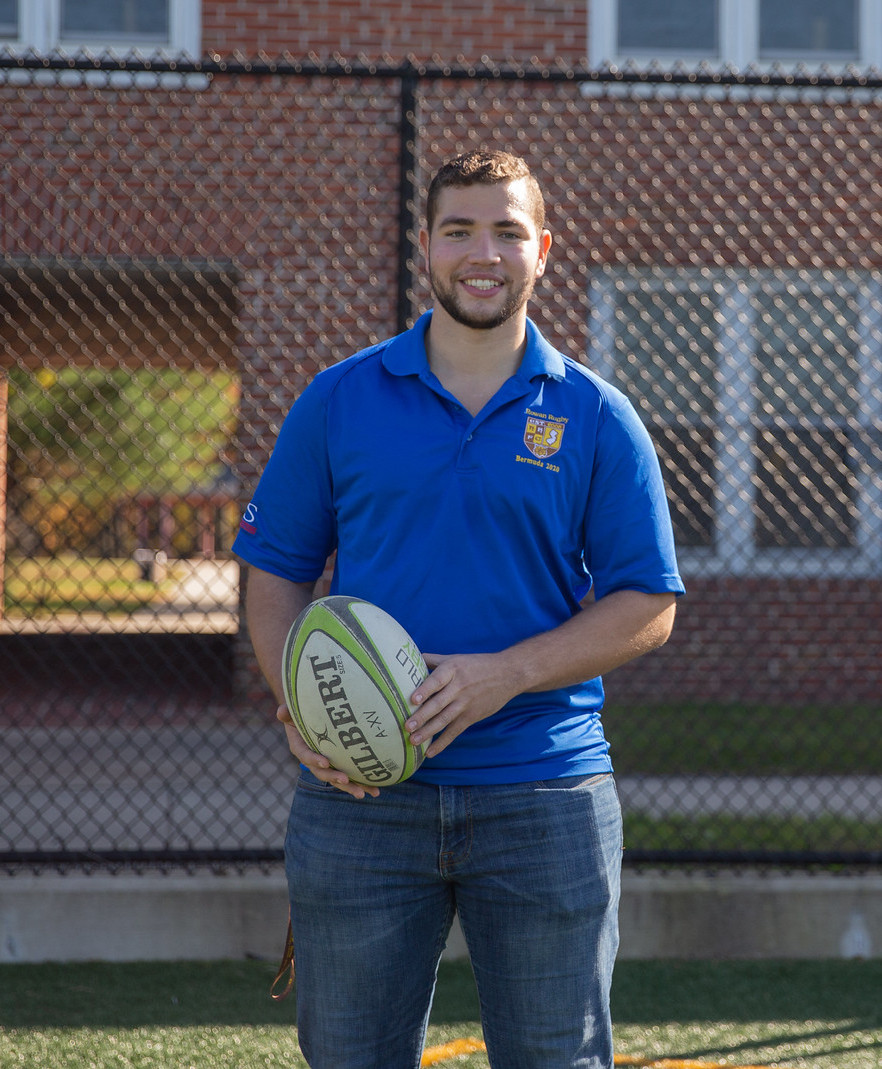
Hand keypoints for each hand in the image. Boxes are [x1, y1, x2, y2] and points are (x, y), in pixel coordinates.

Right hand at [276, 704, 379, 799]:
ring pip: (338, 779)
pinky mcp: (339, 765)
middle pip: (323, 773)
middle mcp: (313, 760)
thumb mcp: (293, 711)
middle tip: (346, 780)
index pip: (306, 756)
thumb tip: (280, 712)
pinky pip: (350, 775)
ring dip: (351, 787)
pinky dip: (361, 783)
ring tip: (364, 793)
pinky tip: (375, 789)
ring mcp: (327, 764)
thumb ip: (287, 713)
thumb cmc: (302, 712)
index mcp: (300, 748)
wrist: (310, 716)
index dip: (314, 760)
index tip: (325, 762)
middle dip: (334, 777)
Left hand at [406, 652, 520, 757]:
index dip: (425, 690)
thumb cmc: (477, 665)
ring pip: (444, 719)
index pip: (437, 680)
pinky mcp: (471, 716)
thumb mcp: (456, 658)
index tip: (413, 700)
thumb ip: (434, 660)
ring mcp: (466, 703)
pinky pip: (455, 731)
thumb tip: (411, 659)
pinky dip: (442, 742)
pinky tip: (430, 752)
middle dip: (422, 716)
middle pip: (438, 703)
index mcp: (452, 669)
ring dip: (428, 731)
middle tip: (406, 726)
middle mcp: (459, 687)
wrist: (508, 674)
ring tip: (413, 741)